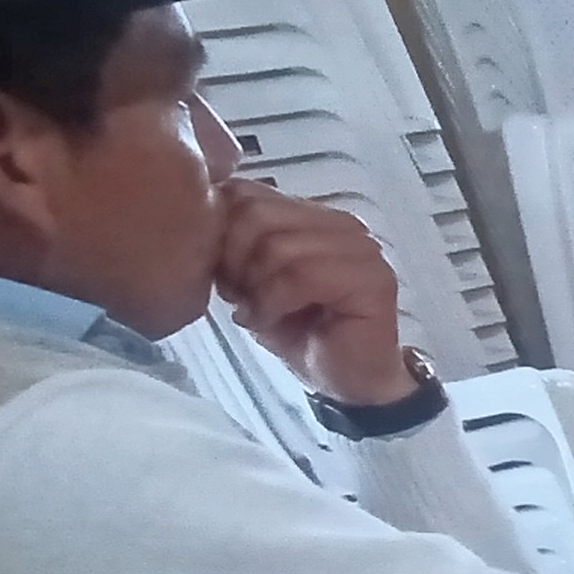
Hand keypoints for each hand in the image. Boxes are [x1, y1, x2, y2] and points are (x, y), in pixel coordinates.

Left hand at [214, 181, 414, 404]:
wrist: (350, 382)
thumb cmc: (302, 334)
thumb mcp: (254, 282)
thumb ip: (237, 246)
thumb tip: (201, 224)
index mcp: (312, 214)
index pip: (248, 192)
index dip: (221, 233)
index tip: (224, 274)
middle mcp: (341, 223)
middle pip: (257, 214)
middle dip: (234, 260)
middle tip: (238, 295)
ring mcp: (361, 249)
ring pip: (278, 247)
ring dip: (256, 289)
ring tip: (258, 312)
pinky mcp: (373, 280)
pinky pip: (302, 276)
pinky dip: (274, 303)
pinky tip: (272, 321)